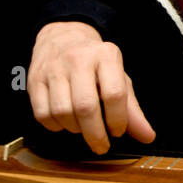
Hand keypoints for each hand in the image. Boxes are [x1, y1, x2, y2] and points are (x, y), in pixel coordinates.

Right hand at [28, 21, 155, 154]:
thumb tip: (147, 136)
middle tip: (101, 145)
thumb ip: (133, 109)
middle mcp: (78, 59)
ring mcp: (53, 68)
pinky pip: (42, 114)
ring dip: (74, 129)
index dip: (118, 120)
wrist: (62, 37)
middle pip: (85, 106)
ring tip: (83, 128)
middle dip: (95, 133)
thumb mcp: (119, 79)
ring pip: (62, 112)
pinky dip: (55, 126)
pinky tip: (65, 123)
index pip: (114, 94)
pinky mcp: (34, 80)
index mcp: (106, 55)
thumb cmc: (96, 65)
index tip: (118, 132)